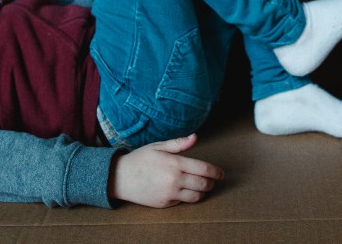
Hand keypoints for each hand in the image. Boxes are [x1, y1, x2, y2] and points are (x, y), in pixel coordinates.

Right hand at [109, 133, 224, 207]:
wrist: (119, 178)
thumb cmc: (139, 159)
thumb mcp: (158, 146)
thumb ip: (179, 143)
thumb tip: (195, 137)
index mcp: (175, 163)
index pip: (204, 169)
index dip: (217, 172)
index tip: (222, 173)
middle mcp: (174, 180)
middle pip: (204, 184)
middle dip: (212, 183)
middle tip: (213, 180)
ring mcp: (170, 194)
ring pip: (196, 196)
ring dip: (203, 192)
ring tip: (201, 186)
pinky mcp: (165, 204)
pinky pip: (183, 202)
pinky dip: (187, 197)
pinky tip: (184, 190)